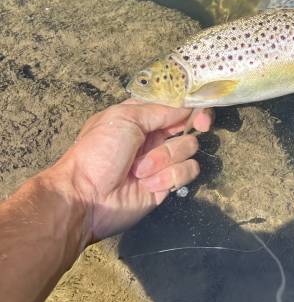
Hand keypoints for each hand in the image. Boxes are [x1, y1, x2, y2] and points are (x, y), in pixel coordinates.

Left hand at [47, 100, 212, 246]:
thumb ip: (159, 110)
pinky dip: (168, 177)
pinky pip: (186, 172)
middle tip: (199, 127)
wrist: (85, 197)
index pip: (174, 105)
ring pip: (189, 149)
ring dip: (165, 158)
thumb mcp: (124, 118)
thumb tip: (187, 107)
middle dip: (193, 125)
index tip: (199, 111)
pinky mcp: (167, 183)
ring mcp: (162, 160)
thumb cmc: (99, 151)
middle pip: (189, 124)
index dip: (190, 105)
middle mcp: (154, 136)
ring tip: (140, 170)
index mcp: (141, 116)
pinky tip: (147, 184)